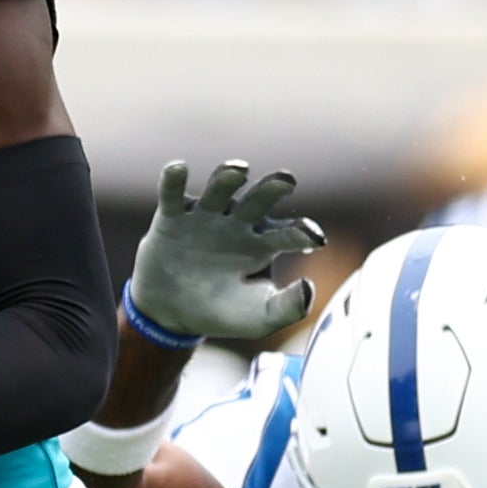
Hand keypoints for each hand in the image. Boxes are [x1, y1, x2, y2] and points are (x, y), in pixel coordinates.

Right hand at [125, 159, 323, 343]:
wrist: (171, 316)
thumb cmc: (220, 313)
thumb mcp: (258, 319)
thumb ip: (287, 308)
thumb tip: (308, 287)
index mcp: (263, 244)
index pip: (289, 233)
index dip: (303, 233)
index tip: (315, 239)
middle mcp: (237, 223)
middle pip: (259, 198)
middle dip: (274, 187)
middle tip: (287, 181)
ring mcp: (205, 216)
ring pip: (220, 188)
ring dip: (229, 177)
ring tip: (239, 170)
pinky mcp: (172, 217)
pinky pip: (173, 193)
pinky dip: (174, 179)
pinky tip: (179, 168)